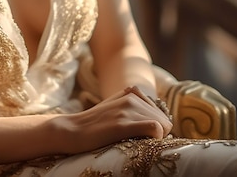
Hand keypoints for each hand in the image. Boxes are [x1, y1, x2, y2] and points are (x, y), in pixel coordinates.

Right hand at [55, 85, 173, 153]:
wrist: (72, 130)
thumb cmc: (95, 124)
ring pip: (162, 125)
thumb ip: (133, 105)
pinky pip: (155, 128)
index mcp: (131, 93)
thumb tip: (157, 119)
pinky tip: (142, 142)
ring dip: (154, 138)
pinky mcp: (122, 124)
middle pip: (164, 120)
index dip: (156, 127)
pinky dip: (155, 138)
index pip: (160, 113)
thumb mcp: (115, 107)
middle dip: (158, 133)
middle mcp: (131, 97)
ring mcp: (126, 109)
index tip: (144, 137)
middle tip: (140, 142)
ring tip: (136, 143)